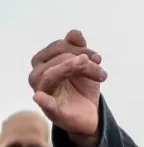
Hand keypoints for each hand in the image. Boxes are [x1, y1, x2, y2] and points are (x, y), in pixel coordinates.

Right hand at [28, 30, 105, 146]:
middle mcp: (37, 74)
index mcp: (43, 61)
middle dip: (86, 62)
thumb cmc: (82, 87)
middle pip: (60, 58)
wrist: (90, 113)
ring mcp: (42, 91)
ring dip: (78, 71)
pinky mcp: (51, 110)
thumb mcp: (85, 66)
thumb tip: (75, 33)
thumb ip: (79, 48)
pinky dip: (42, 100)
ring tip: (100, 75)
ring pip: (52, 75)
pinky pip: (44, 103)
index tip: (98, 58)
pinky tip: (40, 97)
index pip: (60, 46)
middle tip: (103, 73)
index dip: (80, 49)